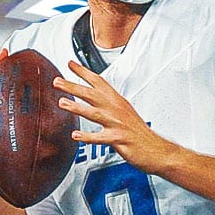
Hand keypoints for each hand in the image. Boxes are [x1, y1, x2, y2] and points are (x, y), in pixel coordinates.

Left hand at [53, 60, 167, 173]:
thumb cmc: (139, 134)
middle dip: (74, 87)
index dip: (84, 72)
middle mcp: (117, 111)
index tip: (70, 64)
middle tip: (57, 81)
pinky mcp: (119, 139)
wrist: (157, 150)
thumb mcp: (125, 113)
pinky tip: (76, 135)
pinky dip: (88, 136)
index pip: (99, 82)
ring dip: (78, 107)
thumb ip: (108, 105)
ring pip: (95, 113)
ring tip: (62, 102)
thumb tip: (94, 99)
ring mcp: (118, 124)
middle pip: (93, 95)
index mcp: (118, 102)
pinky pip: (101, 137)